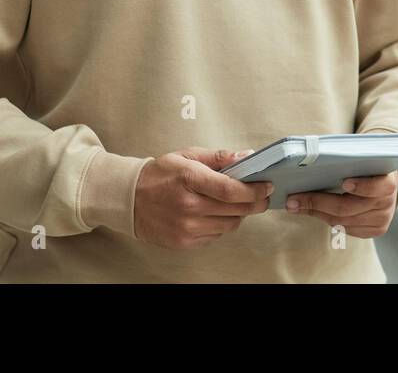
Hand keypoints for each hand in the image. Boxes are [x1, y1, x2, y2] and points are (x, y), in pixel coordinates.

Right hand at [133, 147, 272, 249]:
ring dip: (239, 214)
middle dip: (255, 203)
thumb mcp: (188, 156)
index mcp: (189, 179)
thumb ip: (219, 156)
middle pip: (235, 210)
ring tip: (238, 203)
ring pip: (229, 225)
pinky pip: (215, 236)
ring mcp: (185, 227)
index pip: (230, 189)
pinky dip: (222, 225)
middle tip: (263, 196)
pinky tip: (217, 214)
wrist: (129, 199)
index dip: (254, 190)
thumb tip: (247, 156)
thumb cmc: (161, 174)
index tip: (267, 186)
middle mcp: (187, 206)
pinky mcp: (183, 242)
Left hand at [284, 171, 397, 239]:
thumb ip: (347, 161)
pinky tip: (314, 211)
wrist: (387, 183)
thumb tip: (309, 166)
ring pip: (342, 221)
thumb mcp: (363, 160)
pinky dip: (327, 219)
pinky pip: (345, 229)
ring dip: (317, 212)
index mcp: (389, 183)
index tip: (344, 183)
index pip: (377, 187)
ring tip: (296, 205)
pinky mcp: (374, 231)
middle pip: (348, 208)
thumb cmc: (369, 167)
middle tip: (294, 200)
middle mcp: (387, 204)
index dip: (361, 186)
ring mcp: (381, 220)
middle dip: (318, 202)